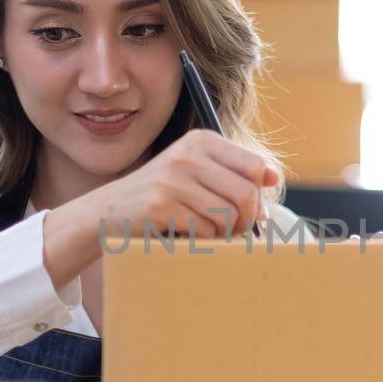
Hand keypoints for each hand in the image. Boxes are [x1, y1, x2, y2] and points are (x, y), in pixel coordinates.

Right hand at [85, 129, 278, 240]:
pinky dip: (202, 241)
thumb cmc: (161, 197)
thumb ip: (234, 172)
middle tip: (233, 231)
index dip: (258, 196)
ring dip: (223, 234)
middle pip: (247, 195)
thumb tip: (274, 177)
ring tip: (207, 233)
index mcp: (201, 140)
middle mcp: (188, 154)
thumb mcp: (196, 173)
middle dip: (246, 221)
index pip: (255, 167)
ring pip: (228, 217)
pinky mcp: (161, 205)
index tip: (249, 211)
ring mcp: (173, 179)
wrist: (108, 212)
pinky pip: (205, 231)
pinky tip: (185, 235)